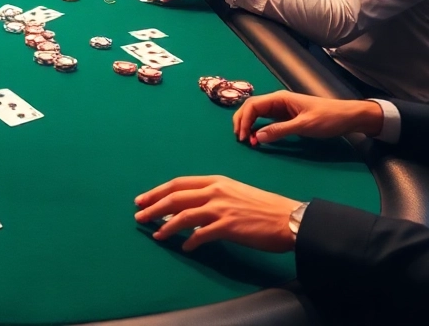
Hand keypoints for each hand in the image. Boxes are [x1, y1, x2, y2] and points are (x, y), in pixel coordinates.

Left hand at [135, 176, 300, 252]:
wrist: (289, 218)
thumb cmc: (264, 207)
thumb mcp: (235, 192)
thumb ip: (214, 197)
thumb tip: (192, 208)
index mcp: (217, 181)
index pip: (179, 183)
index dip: (158, 191)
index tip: (143, 199)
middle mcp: (216, 191)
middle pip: (175, 197)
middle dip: (153, 207)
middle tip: (139, 216)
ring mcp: (221, 208)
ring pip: (183, 215)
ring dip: (166, 226)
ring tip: (156, 235)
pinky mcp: (228, 226)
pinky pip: (201, 235)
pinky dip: (190, 242)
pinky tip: (186, 247)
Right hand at [233, 91, 385, 145]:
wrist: (347, 117)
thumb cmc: (328, 118)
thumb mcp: (304, 125)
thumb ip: (280, 130)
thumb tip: (257, 137)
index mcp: (279, 98)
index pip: (252, 105)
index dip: (244, 120)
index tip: (244, 137)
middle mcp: (277, 102)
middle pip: (251, 108)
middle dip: (242, 122)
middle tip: (241, 140)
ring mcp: (281, 109)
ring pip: (257, 115)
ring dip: (249, 126)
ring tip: (247, 140)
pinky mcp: (286, 117)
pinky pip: (266, 121)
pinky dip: (259, 129)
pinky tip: (258, 139)